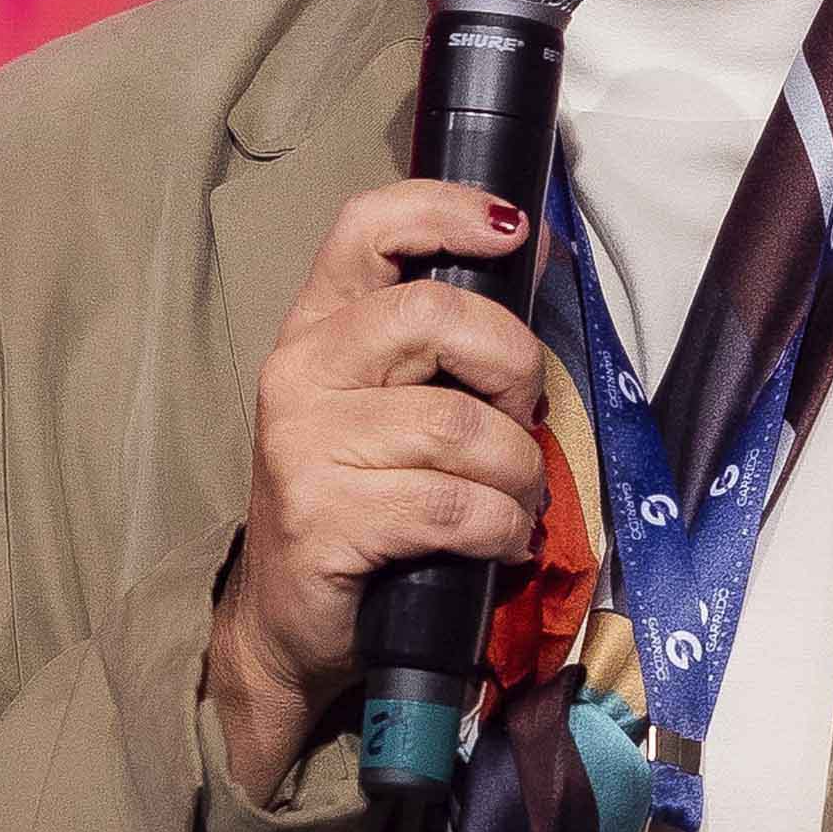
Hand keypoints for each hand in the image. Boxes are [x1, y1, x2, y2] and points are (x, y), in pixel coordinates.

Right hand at [205, 181, 550, 801]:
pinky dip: (501, 528)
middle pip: (438, 315)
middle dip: (513, 368)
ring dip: (519, 473)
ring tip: (514, 501)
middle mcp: (301, 370)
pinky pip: (454, 506)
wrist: (292, 622)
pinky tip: (497, 542)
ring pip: (463, 428)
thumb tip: (540, 245)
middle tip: (520, 419)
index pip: (367, 225)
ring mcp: (305, 445)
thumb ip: (451, 335)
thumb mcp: (397, 400)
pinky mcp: (324, 518)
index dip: (447, 209)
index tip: (513, 232)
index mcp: (320, 325)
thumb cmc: (365, 496)